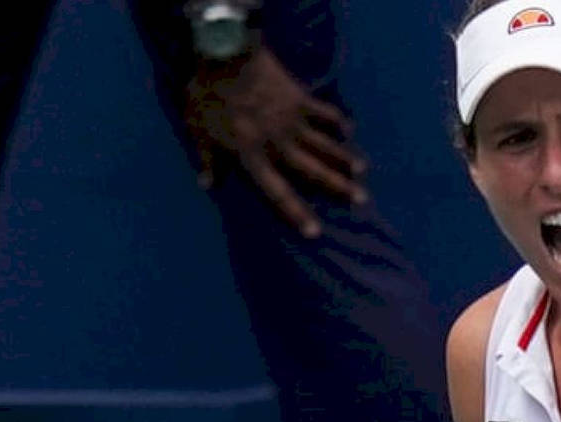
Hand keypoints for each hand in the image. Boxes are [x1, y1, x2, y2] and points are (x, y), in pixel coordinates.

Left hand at [183, 46, 367, 238]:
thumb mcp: (197, 127)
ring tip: (362, 171)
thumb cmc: (207, 91)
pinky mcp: (299, 98)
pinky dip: (336, 120)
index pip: (277, 192)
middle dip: (338, 186)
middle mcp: (278, 143)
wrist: (224, 50)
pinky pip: (322, 112)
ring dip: (344, 157)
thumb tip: (207, 184)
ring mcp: (291, 120)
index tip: (315, 232)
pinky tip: (350, 129)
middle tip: (362, 200)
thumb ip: (207, 157)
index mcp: (253, 155)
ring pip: (324, 144)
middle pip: (312, 171)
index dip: (296, 213)